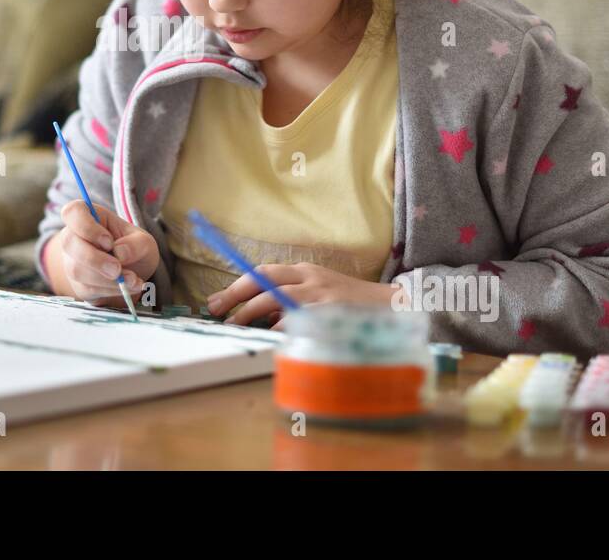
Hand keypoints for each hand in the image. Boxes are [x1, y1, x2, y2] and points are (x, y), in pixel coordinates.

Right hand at [54, 200, 159, 307]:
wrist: (135, 273)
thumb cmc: (135, 248)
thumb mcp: (144, 242)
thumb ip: (136, 244)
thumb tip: (119, 253)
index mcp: (89, 216)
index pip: (73, 212)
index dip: (86, 226)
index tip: (108, 241)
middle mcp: (75, 237)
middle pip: (69, 243)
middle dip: (95, 259)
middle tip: (117, 269)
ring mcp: (73, 261)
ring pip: (77, 269)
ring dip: (106, 279)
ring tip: (132, 279)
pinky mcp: (78, 284)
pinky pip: (87, 288)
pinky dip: (110, 290)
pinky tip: (128, 287)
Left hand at [206, 262, 408, 330]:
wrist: (393, 306)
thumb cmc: (350, 304)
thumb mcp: (318, 293)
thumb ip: (290, 301)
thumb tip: (259, 316)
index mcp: (305, 272)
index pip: (263, 272)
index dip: (237, 285)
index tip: (215, 301)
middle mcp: (310, 278)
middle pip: (264, 280)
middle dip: (236, 296)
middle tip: (215, 311)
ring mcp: (321, 295)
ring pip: (277, 297)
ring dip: (251, 312)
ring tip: (236, 326)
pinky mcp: (331, 312)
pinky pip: (298, 318)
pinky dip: (281, 326)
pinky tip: (270, 335)